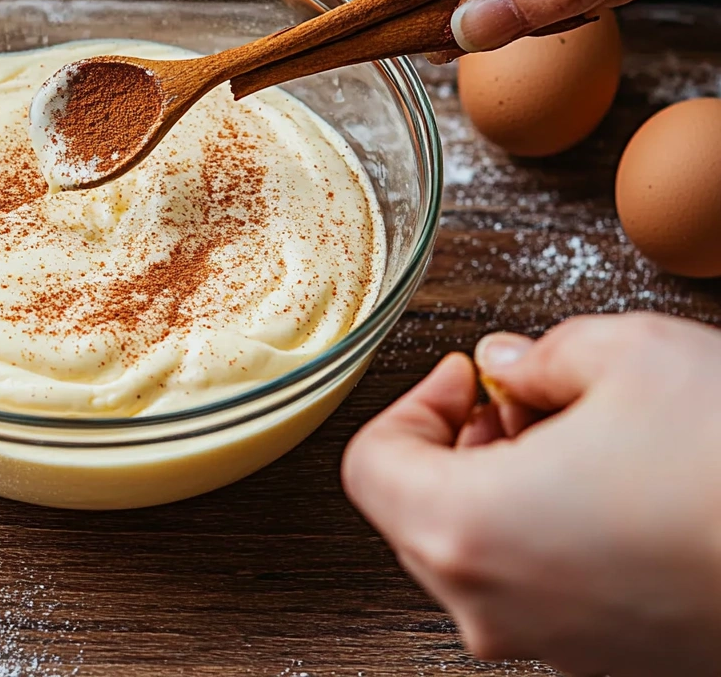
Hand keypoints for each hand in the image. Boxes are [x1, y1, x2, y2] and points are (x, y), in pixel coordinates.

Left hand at [342, 313, 720, 675]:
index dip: (411, 405)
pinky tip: (610, 486)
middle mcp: (492, 605)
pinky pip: (532, 588)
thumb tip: (509, 364)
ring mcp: (549, 645)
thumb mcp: (628, 354)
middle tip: (514, 399)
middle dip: (453, 443)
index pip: (371, 467)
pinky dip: (541, 531)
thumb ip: (540, 353)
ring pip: (472, 553)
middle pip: (412, 513)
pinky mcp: (606, 659)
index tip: (464, 376)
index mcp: (466, 528)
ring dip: (496, 484)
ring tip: (573, 434)